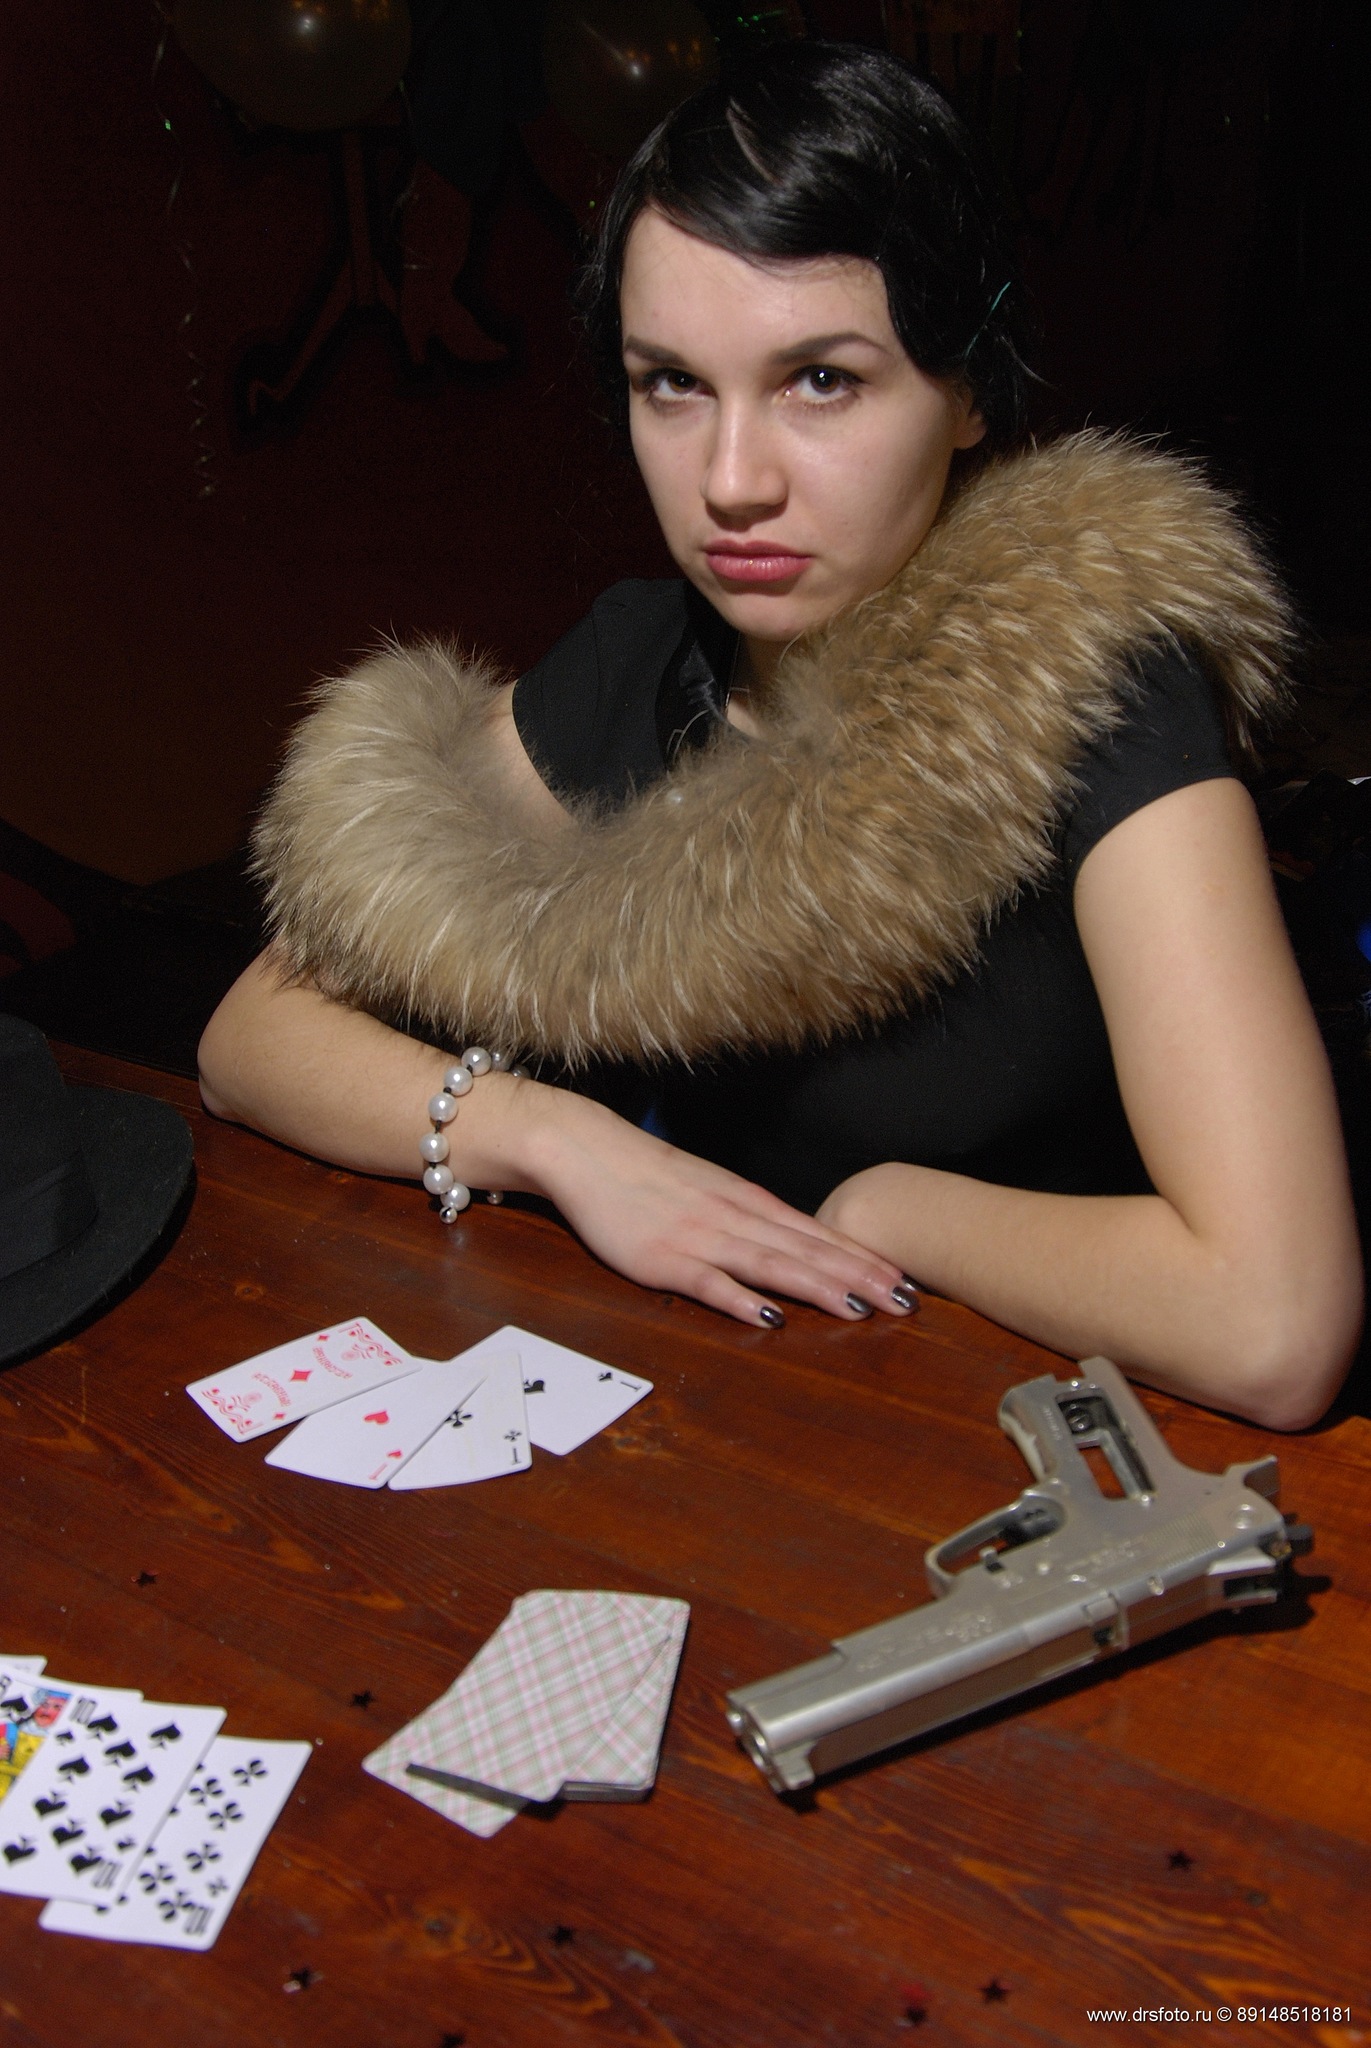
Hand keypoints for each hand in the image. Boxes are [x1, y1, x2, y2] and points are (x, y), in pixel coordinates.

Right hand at [519, 1087, 916, 1328]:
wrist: (587, 1151)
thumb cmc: (647, 1175)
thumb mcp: (709, 1190)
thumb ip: (748, 1219)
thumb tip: (791, 1245)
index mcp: (747, 1202)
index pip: (816, 1234)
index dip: (862, 1258)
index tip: (903, 1278)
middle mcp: (734, 1218)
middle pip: (806, 1251)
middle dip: (860, 1278)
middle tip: (906, 1301)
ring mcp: (699, 1237)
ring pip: (770, 1265)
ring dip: (816, 1287)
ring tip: (860, 1308)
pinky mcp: (662, 1258)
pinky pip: (707, 1282)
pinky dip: (739, 1299)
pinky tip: (768, 1318)